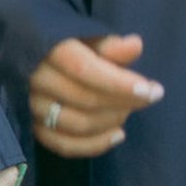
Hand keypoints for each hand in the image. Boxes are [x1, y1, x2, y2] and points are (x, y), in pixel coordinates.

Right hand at [28, 34, 162, 157]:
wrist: (40, 61)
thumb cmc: (74, 47)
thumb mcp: (91, 40)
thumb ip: (111, 46)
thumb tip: (135, 45)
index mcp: (50, 50)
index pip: (85, 69)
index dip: (120, 83)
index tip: (152, 90)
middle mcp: (36, 79)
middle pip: (85, 99)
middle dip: (125, 101)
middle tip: (150, 96)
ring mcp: (33, 106)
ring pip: (77, 124)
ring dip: (112, 121)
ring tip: (131, 110)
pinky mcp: (34, 128)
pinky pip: (65, 145)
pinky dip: (95, 145)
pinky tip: (118, 135)